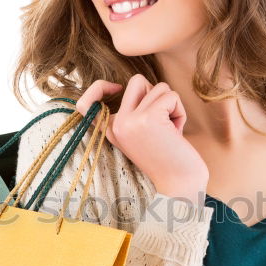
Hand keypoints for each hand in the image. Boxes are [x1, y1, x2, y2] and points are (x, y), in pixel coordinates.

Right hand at [75, 74, 208, 203]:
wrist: (180, 184)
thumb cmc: (168, 158)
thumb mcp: (141, 135)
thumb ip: (134, 112)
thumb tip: (143, 85)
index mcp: (111, 130)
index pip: (85, 103)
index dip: (98, 88)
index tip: (116, 88)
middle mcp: (116, 125)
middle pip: (137, 81)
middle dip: (156, 94)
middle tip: (162, 119)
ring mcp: (130, 121)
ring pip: (159, 87)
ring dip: (172, 106)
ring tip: (171, 131)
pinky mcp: (149, 118)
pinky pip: (171, 96)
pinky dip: (180, 111)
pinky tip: (177, 132)